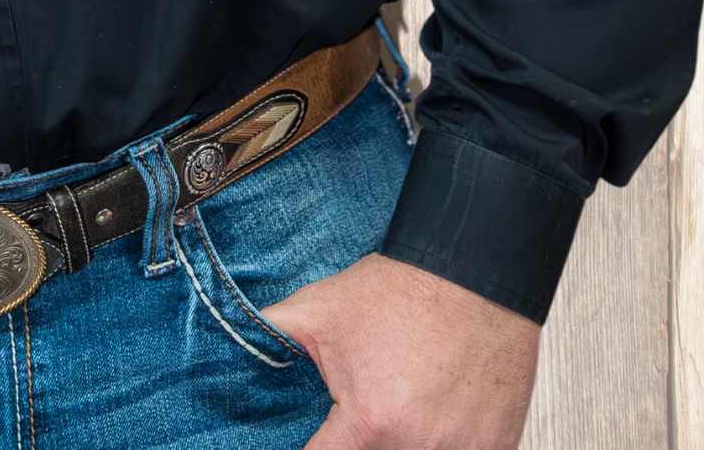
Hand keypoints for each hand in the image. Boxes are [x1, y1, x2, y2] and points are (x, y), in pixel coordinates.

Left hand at [263, 252, 539, 449]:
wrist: (476, 272)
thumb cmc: (402, 290)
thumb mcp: (320, 310)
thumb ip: (271, 338)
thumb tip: (227, 350)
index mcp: (369, 423)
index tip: (320, 438)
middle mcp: (417, 447)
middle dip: (361, 442)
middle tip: (366, 410)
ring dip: (403, 442)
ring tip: (403, 405)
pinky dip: (444, 444)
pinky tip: (436, 414)